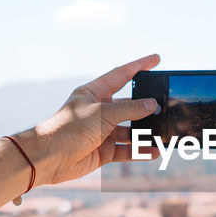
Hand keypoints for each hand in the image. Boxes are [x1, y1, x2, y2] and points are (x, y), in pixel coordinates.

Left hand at [31, 54, 161, 184]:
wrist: (49, 157)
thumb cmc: (70, 129)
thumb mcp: (103, 114)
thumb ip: (130, 109)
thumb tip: (152, 104)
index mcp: (94, 93)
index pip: (121, 75)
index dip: (139, 66)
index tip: (156, 59)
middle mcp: (99, 111)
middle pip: (128, 105)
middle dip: (146, 107)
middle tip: (166, 105)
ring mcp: (102, 132)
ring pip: (130, 130)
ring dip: (145, 133)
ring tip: (162, 132)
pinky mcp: (104, 151)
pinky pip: (126, 149)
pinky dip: (139, 151)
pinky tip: (153, 151)